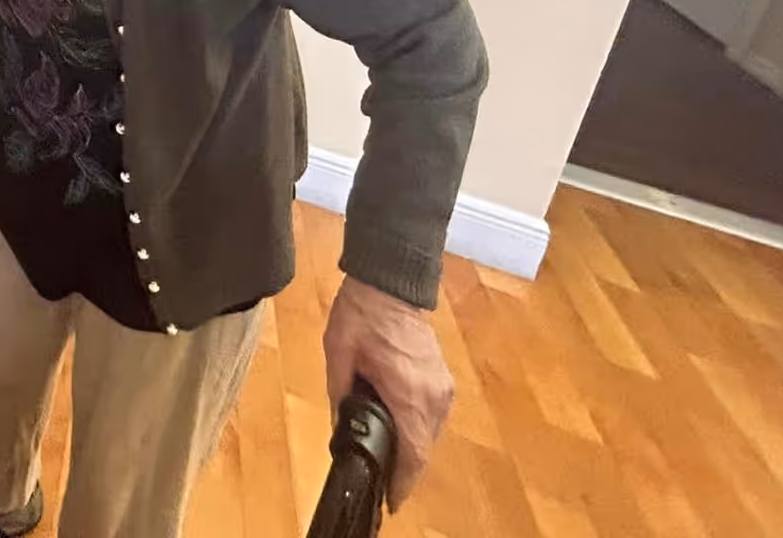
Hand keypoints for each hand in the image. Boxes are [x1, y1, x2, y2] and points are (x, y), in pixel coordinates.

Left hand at [323, 276, 453, 509]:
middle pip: (423, 448)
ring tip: (385, 455)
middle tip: (379, 479)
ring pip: (429, 433)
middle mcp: (434, 397)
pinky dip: (416, 427)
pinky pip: (432, 416)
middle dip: (403, 466)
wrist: (390, 282)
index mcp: (409, 394)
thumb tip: (340, 431)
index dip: (403, 483)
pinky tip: (396, 425)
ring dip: (410, 446)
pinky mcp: (443, 379)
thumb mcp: (338, 356)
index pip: (414, 454)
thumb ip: (340, 397)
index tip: (390, 501)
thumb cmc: (361, 316)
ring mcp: (443, 388)